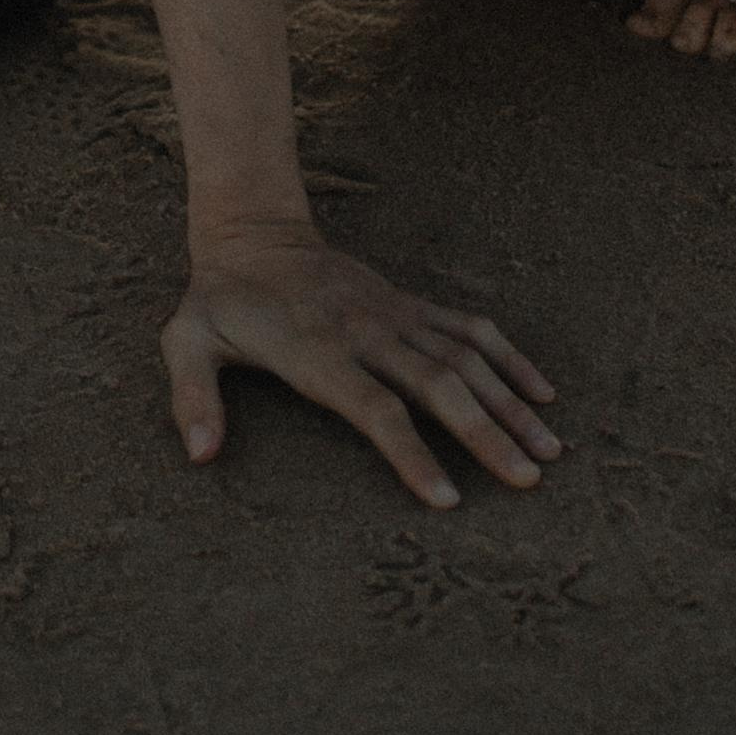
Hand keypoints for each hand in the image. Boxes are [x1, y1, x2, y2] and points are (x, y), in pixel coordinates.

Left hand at [164, 224, 561, 507]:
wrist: (252, 234)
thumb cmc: (220, 301)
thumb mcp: (186, 340)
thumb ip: (193, 397)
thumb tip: (200, 456)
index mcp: (319, 352)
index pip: (376, 409)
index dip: (412, 454)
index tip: (449, 500)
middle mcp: (366, 332)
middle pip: (437, 384)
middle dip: (485, 433)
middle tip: (528, 479)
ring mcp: (394, 314)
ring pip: (464, 357)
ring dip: (509, 400)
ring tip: (550, 448)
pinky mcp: (408, 303)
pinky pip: (467, 327)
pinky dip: (508, 355)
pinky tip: (542, 390)